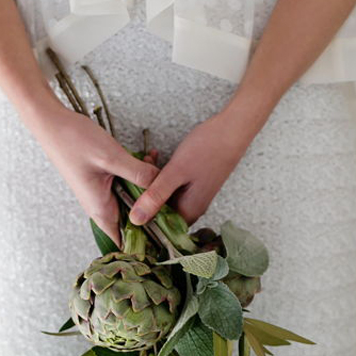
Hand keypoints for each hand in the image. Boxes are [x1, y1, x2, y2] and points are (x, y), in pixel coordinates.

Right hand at [24, 97, 158, 244]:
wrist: (51, 123)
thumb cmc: (73, 141)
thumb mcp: (112, 157)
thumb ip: (138, 174)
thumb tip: (161, 186)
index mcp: (101, 209)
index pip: (125, 241)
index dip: (146, 242)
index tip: (167, 230)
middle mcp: (101, 206)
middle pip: (134, 219)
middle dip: (153, 204)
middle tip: (168, 187)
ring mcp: (102, 193)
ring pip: (132, 199)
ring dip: (147, 185)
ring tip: (157, 164)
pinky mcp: (103, 181)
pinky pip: (126, 184)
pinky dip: (138, 174)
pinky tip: (147, 158)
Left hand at [128, 110, 255, 226]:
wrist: (232, 129)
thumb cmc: (207, 149)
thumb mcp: (175, 173)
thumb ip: (155, 197)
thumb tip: (135, 220)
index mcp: (189, 211)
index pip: (159, 226)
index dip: (141, 217)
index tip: (124, 202)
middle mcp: (192, 207)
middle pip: (160, 210)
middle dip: (143, 193)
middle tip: (133, 174)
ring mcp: (193, 194)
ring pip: (164, 195)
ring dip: (151, 180)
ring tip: (145, 159)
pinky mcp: (192, 182)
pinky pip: (171, 184)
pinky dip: (160, 174)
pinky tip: (154, 158)